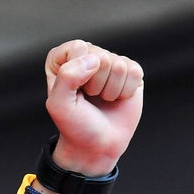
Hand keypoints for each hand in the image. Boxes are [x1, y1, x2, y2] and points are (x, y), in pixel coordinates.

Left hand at [43, 40, 144, 176]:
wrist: (98, 145)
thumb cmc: (75, 126)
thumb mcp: (58, 105)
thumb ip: (67, 77)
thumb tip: (94, 59)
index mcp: (63, 60)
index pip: (77, 48)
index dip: (77, 72)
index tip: (73, 91)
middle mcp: (87, 57)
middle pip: (100, 56)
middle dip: (95, 84)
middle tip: (90, 98)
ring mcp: (110, 64)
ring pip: (118, 65)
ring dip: (111, 90)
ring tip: (102, 100)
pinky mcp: (130, 72)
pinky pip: (135, 72)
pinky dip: (126, 91)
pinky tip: (117, 99)